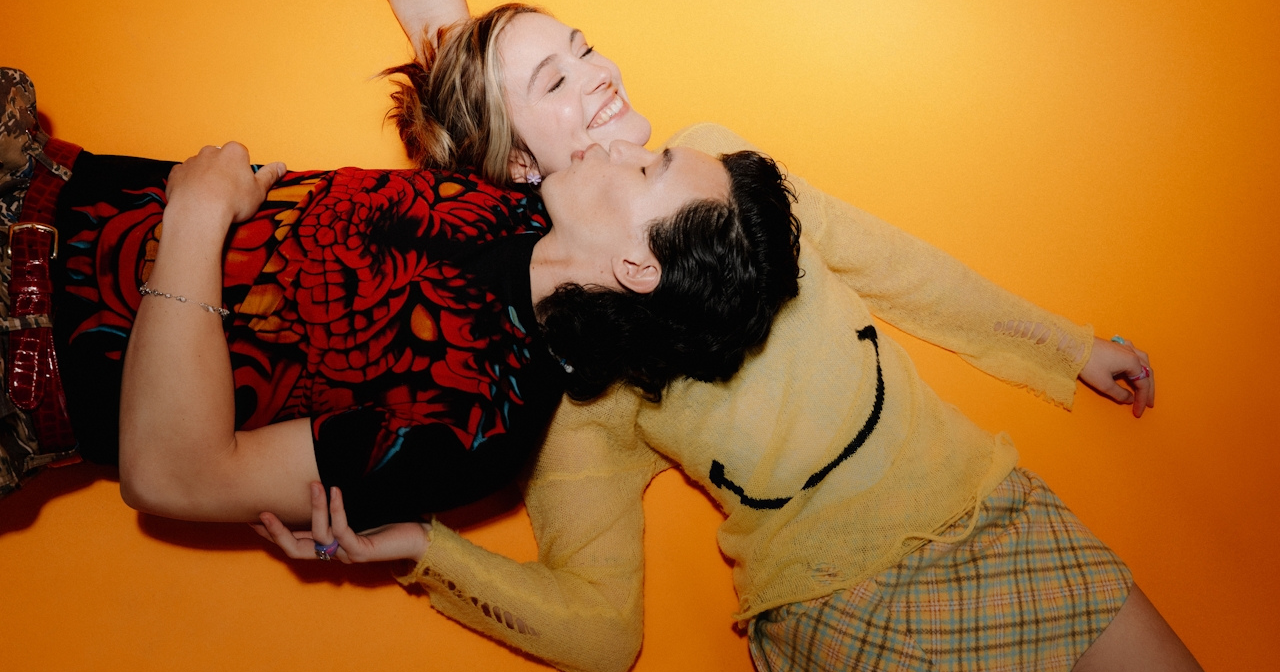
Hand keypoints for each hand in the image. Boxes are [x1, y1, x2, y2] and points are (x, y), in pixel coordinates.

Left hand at [165, 142, 285, 226]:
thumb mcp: (259, 191)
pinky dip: (189, 184)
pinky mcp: (176, 174)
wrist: (199, 214)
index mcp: (234, 152)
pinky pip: (184, 176)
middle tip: (228, 193)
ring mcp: (192, 161)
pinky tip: (195, 199)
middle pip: (220, 159)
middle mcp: (211, 151)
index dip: (243, 171)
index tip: (243, 186)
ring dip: (206, 178)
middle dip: (223, 172)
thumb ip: (270, 176)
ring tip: (210, 200)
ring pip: (201, 167)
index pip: (242, 155)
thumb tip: (281, 165)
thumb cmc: (232, 202)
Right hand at [251, 482, 429, 562]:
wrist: (418, 537)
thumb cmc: (388, 520)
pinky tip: (335, 491)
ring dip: (314, 508)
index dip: (271, 532)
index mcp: (329, 546)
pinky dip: (336, 509)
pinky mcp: (361, 551)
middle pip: (294, 549)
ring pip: (319, 535)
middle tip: (262, 513)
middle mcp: (334, 553)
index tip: (252, 516)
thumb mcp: (356, 510)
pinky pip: (342, 530)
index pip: (293, 542)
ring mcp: (346, 554)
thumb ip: (336, 505)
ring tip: (313, 484)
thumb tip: (316, 479)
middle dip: (277, 532)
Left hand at [1078, 336, 1154, 417]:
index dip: (1142, 400)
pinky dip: (1138, 363)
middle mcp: (1132, 353)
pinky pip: (1134, 353)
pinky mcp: (1116, 346)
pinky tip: (1136, 365)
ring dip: (1146, 376)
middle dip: (1148, 390)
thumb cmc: (1088, 364)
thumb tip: (1130, 399)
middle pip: (1147, 373)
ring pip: (1143, 362)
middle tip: (1149, 404)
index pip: (1143, 385)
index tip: (1138, 412)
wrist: (1072, 346)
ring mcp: (1124, 347)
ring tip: (1146, 387)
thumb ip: (1120, 394)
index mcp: (1132, 362)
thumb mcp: (1104, 384)